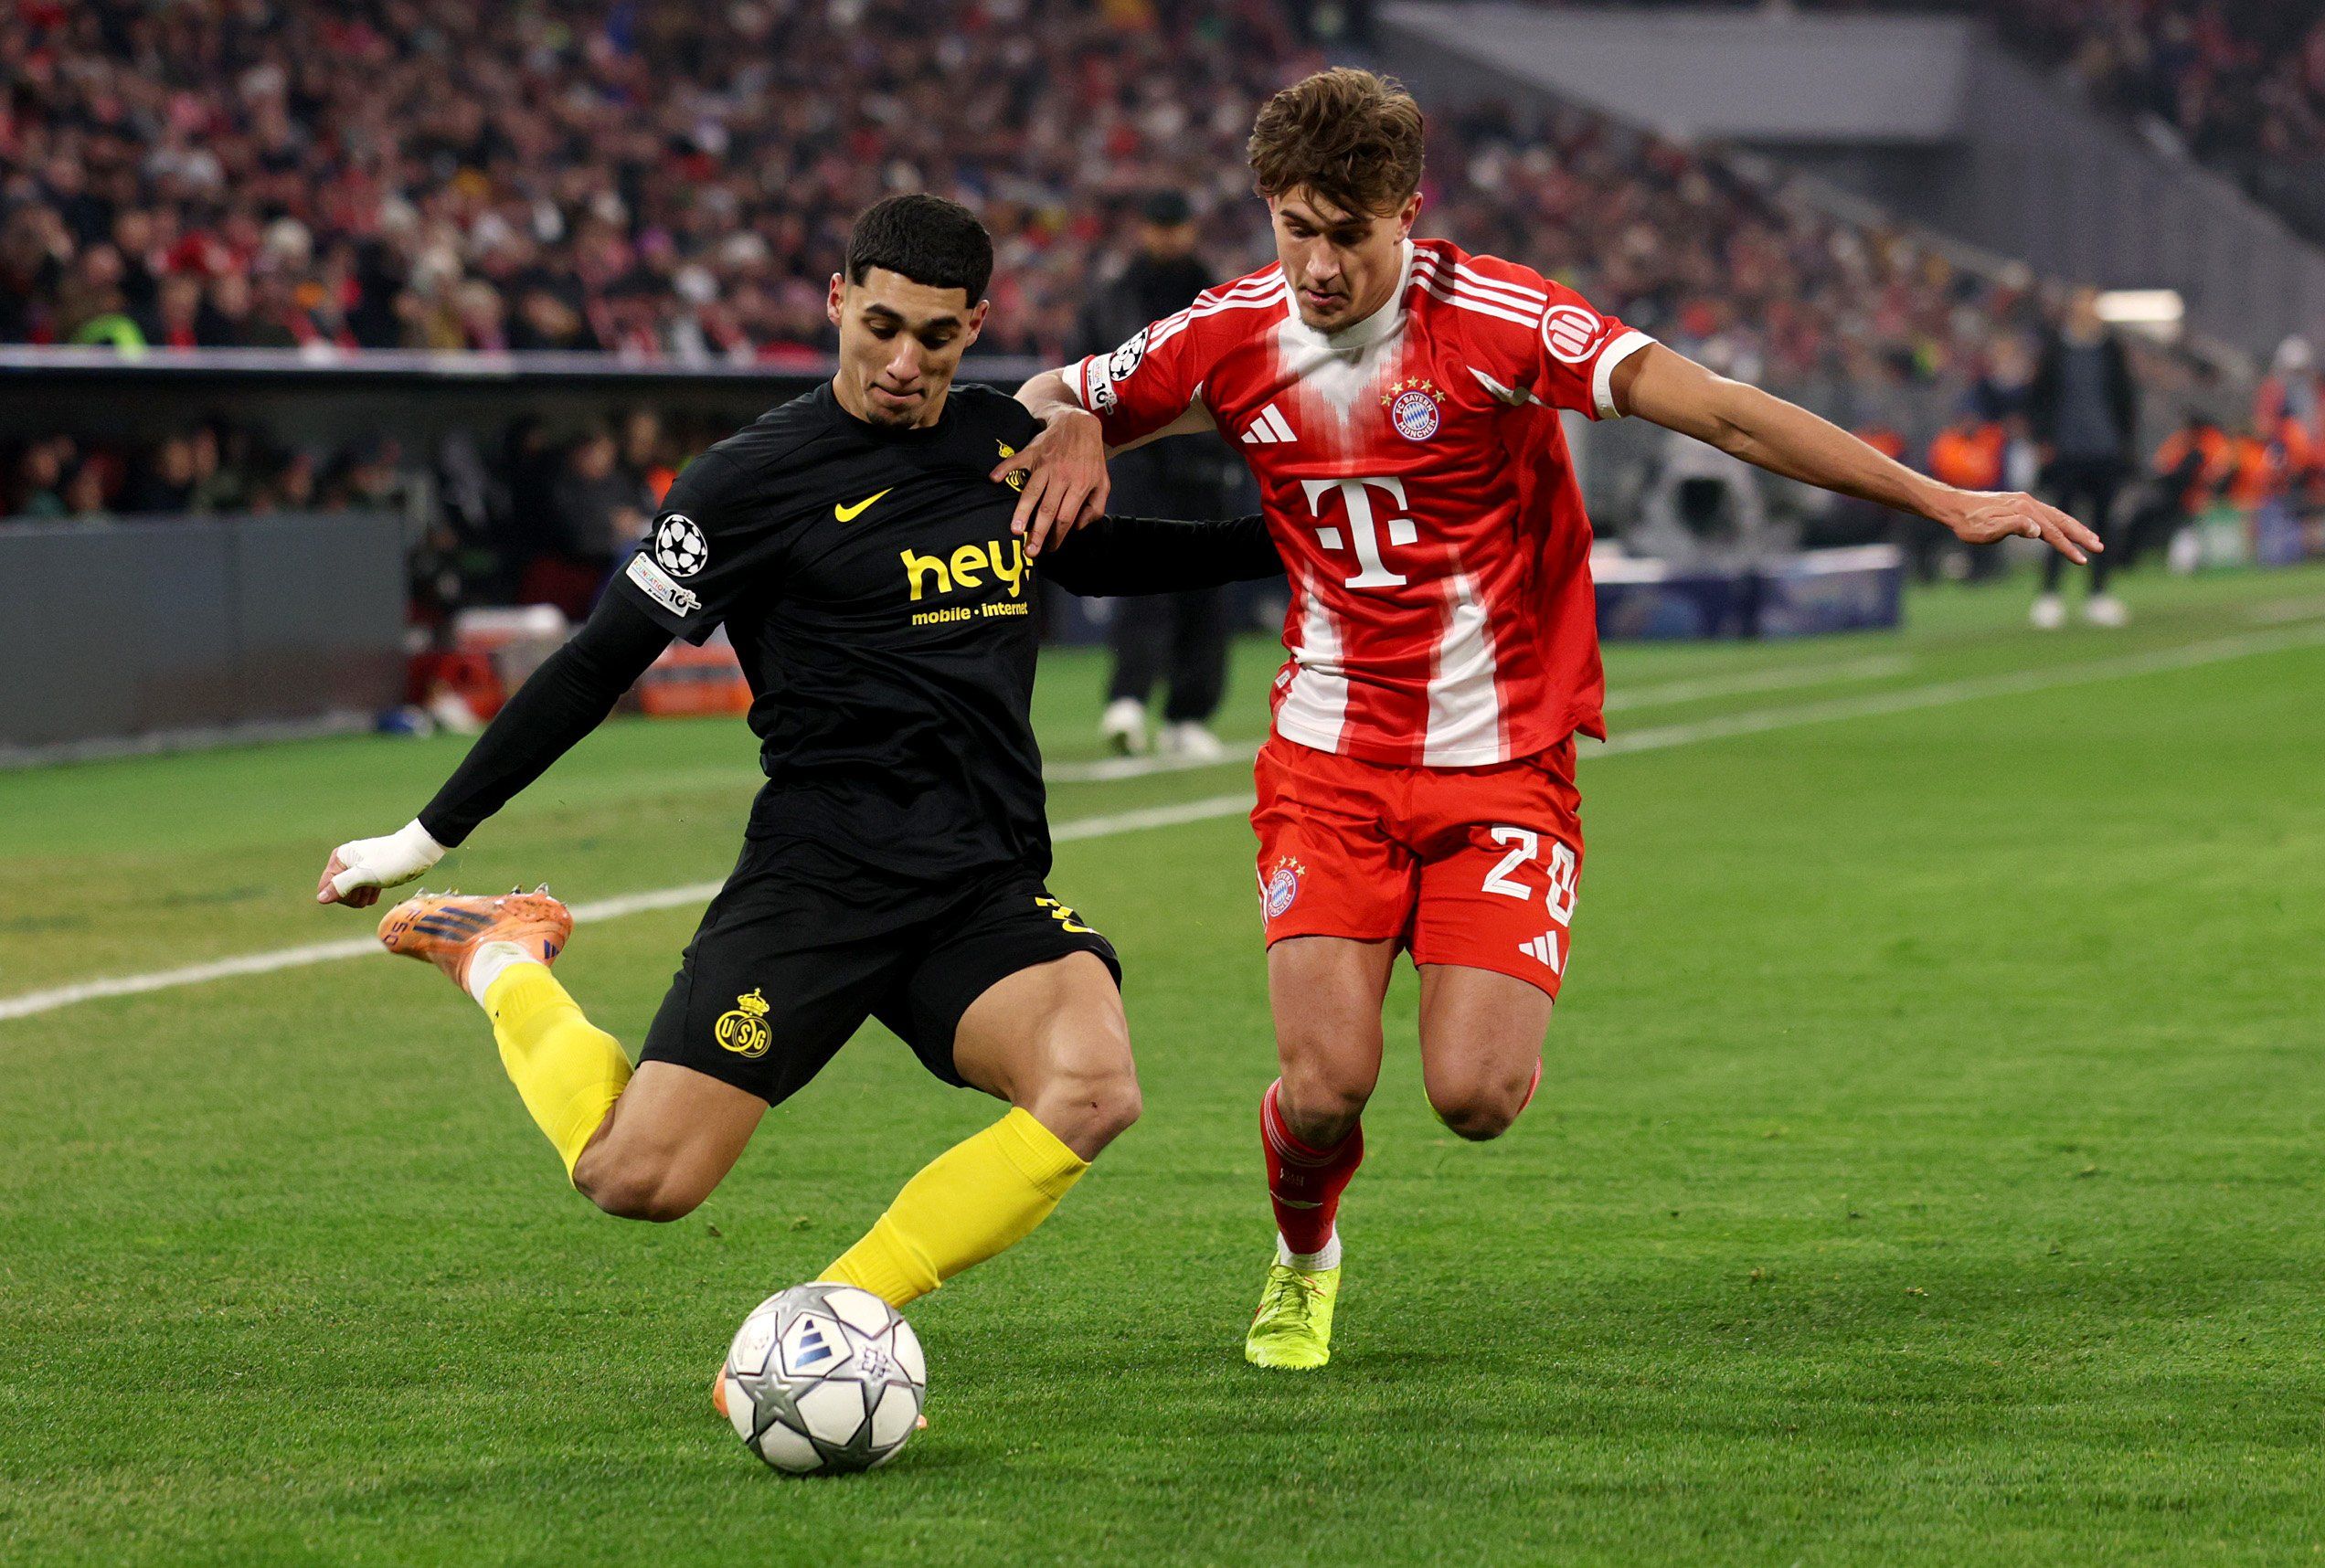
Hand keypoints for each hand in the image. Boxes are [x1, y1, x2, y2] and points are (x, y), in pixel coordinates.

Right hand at [316, 819, 445, 906]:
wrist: (418, 852)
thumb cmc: (391, 861)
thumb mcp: (365, 875)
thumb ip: (341, 886)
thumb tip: (320, 899)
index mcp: (340, 857)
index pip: (326, 887)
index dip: (340, 896)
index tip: (357, 895)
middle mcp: (346, 861)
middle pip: (339, 891)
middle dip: (353, 897)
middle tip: (368, 893)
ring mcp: (359, 868)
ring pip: (352, 892)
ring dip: (362, 897)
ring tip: (374, 892)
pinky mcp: (371, 874)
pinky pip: (363, 890)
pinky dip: (369, 894)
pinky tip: (376, 895)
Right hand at [993, 407, 1108, 557]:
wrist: (1080, 424)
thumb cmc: (1090, 457)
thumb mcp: (1103, 483)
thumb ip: (1095, 508)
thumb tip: (1078, 528)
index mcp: (1080, 485)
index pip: (1067, 517)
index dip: (1058, 536)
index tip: (1049, 549)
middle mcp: (1062, 476)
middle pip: (1048, 509)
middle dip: (1038, 532)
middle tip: (1029, 550)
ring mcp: (1046, 464)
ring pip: (1032, 491)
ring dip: (1022, 511)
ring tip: (1014, 529)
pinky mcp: (1033, 452)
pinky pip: (1016, 461)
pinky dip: (1004, 469)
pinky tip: (994, 479)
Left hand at [1935, 489, 2102, 564]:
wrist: (1954, 507)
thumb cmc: (1968, 523)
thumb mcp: (1986, 530)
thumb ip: (2012, 527)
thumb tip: (2037, 530)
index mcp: (2024, 510)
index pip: (2052, 532)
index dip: (2068, 547)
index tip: (2082, 559)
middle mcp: (2029, 503)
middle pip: (2061, 521)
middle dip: (2081, 535)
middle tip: (2100, 547)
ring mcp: (2026, 502)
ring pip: (2057, 517)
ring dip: (2075, 528)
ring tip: (2091, 539)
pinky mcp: (2021, 505)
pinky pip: (2047, 515)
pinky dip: (2060, 523)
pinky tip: (2065, 531)